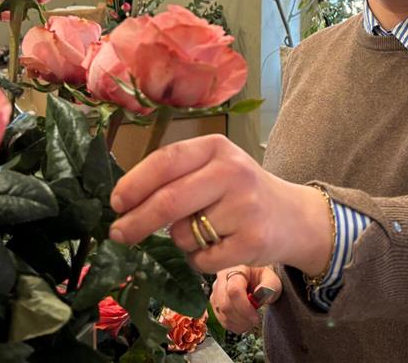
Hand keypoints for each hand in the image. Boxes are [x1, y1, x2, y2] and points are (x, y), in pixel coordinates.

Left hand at [109, 134, 332, 274]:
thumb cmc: (239, 191)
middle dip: (136, 222)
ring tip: (205, 231)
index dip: (134, 184)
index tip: (115, 203)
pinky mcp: (253, 240)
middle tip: (118, 234)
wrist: (292, 216)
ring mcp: (246, 206)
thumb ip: (175, 176)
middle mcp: (232, 171)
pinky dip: (199, 260)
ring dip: (180, 240)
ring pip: (183, 234)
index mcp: (216, 147)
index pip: (166, 161)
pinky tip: (219, 246)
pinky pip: (202, 259)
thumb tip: (122, 202)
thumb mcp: (212, 168)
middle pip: (168, 201)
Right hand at [212, 266, 280, 333]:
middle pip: (225, 304)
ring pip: (221, 313)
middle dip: (242, 317)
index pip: (234, 290)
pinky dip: (232, 325)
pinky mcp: (214, 302)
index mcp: (236, 269)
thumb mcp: (271, 278)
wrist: (253, 276)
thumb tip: (260, 295)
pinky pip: (219, 318)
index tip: (255, 317)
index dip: (244, 307)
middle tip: (254, 320)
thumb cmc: (261, 277)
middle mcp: (221, 279)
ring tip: (250, 320)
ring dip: (238, 323)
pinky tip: (242, 322)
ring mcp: (215, 291)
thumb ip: (269, 285)